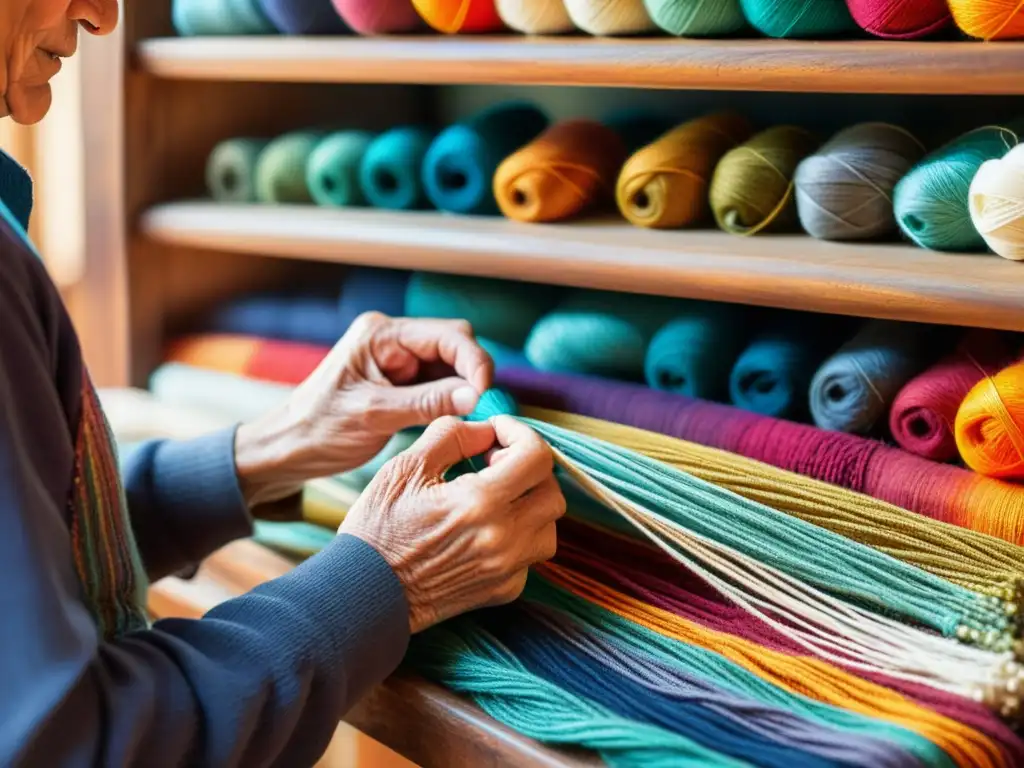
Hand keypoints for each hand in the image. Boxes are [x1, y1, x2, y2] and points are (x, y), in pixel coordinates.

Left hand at [233, 312, 493, 505]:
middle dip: (471, 373)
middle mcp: (393, 339)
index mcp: (381, 334)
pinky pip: (440, 384)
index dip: (474, 361)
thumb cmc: (318, 429)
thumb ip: (427, 403)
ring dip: (463, 389)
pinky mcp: (402, 382)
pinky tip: (451, 418)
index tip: (485, 393)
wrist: (288, 449)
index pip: (447, 335)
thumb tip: (475, 396)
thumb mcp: (374, 416)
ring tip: (464, 418)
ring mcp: (398, 360)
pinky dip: (451, 400)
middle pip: (455, 344)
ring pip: (452, 366)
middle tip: (477, 409)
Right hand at [341, 415, 564, 633]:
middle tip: (495, 462)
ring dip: (531, 503)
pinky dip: (520, 535)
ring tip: (496, 496)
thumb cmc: (379, 527)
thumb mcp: (405, 467)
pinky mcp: (503, 590)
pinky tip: (487, 528)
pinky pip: (532, 555)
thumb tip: (486, 429)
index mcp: (480, 502)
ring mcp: (507, 568)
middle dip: (529, 468)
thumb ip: (452, 436)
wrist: (366, 594)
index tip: (497, 432)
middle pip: (552, 491)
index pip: (537, 457)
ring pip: (550, 525)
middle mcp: (503, 538)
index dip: (520, 433)